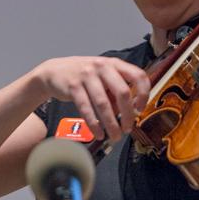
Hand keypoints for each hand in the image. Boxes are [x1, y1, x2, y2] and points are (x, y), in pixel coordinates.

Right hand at [32, 56, 150, 141]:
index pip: (137, 75)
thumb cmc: (84, 76)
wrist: (54, 71)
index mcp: (114, 63)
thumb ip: (115, 91)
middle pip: (122, 92)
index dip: (143, 93)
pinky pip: (86, 109)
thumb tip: (127, 112)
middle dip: (127, 114)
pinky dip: (94, 124)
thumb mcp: (103, 77)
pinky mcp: (73, 86)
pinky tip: (99, 133)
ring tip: (115, 136)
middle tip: (127, 129)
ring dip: (111, 124)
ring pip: (104, 104)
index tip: (141, 108)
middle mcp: (102, 67)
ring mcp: (86, 75)